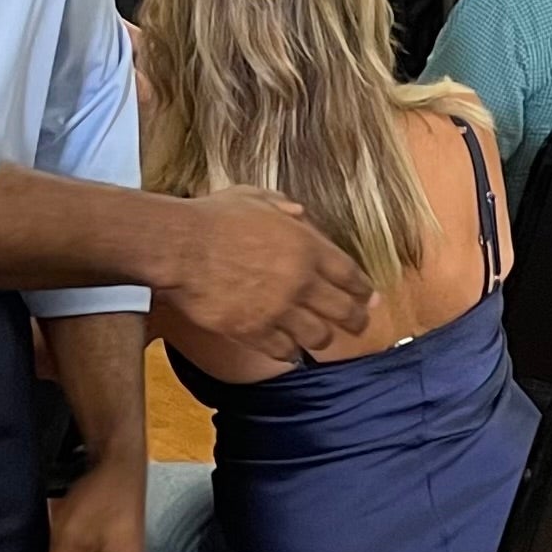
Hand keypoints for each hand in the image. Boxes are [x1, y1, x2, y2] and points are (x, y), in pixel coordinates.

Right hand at [157, 186, 373, 361]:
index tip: (371, 299)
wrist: (181, 246)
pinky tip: (290, 351)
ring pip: (319, 336)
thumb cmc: (213, 218)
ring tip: (321, 339)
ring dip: (322, 338)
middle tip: (358, 325)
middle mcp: (301, 280)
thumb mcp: (254, 198)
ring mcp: (279, 309)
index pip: (350, 274)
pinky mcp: (255, 331)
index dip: (364, 290)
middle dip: (356, 320)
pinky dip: (290, 352)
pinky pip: (285, 351)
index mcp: (307, 246)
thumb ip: (283, 206)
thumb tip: (299, 214)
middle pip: (343, 310)